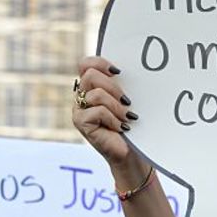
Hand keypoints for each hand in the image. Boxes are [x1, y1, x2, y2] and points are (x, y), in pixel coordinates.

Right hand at [71, 55, 180, 216]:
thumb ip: (125, 85)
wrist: (133, 154)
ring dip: (116, 107)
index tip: (119, 71)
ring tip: (127, 119)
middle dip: (113, 87)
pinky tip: (122, 128)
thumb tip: (138, 65)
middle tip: (129, 102)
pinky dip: (113, 119)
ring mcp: (79, 109)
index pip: (85, 63)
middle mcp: (82, 95)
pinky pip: (96, 111)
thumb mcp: (130, 101)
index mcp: (93, 86)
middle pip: (89, 75)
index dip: (100, 62)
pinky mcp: (80, 122)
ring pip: (95, 94)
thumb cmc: (134, 126)